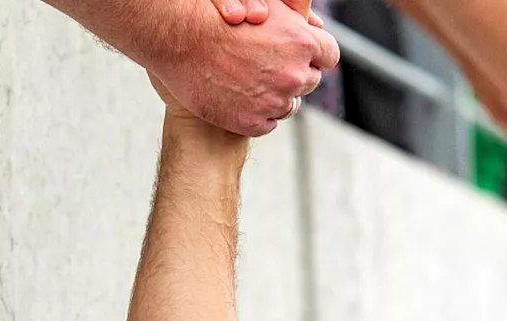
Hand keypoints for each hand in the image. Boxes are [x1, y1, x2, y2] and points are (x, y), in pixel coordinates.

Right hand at [155, 0, 337, 135]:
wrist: (176, 39)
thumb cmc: (219, 15)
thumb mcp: (268, 7)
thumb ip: (297, 18)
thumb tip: (316, 25)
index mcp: (303, 42)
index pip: (329, 54)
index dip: (316, 54)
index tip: (303, 54)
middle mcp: (294, 74)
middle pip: (310, 80)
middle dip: (295, 73)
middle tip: (269, 65)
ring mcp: (275, 101)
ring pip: (291, 104)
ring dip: (277, 95)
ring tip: (250, 80)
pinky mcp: (254, 122)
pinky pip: (269, 123)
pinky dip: (258, 113)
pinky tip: (239, 98)